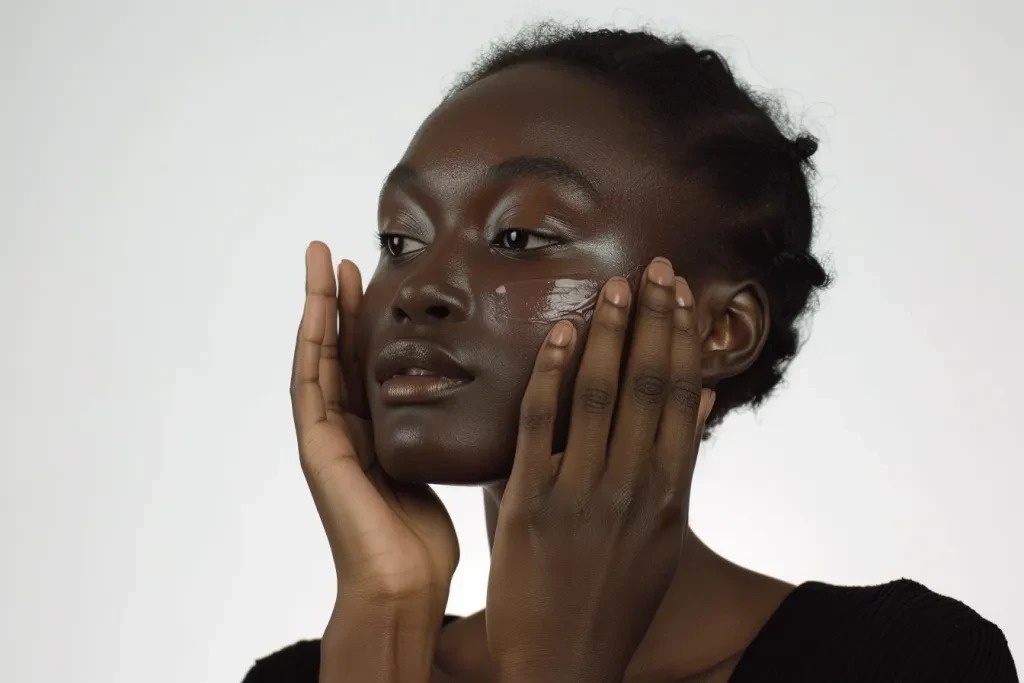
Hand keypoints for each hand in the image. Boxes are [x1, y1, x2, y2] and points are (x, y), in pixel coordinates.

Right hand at [290, 241, 458, 614]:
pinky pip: (310, 385)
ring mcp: (325, 438)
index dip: (362, 317)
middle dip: (334, 300)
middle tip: (338, 251)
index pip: (362, 361)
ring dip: (315, 306)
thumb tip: (470, 398)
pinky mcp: (317, 449)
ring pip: (316, 357)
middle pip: (335, 349)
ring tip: (320, 257)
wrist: (404, 587)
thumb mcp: (436, 466)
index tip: (371, 274)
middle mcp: (344, 428)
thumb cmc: (425, 540)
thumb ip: (434, 431)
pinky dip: (309, 343)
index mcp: (372, 431)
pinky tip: (313, 306)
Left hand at [485, 257, 714, 682]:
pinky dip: (551, 375)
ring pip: (600, 396)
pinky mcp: (531, 504)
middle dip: (655, 321)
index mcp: (671, 496)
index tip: (683, 294)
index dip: (684, 340)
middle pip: (648, 386)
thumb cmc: (615, 599)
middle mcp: (634, 489)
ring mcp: (582, 495)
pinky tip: (558, 335)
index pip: (683, 399)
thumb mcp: (663, 536)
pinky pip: (540, 426)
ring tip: (614, 288)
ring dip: (609, 334)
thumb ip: (679, 465)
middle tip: (655, 268)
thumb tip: (703, 399)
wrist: (565, 663)